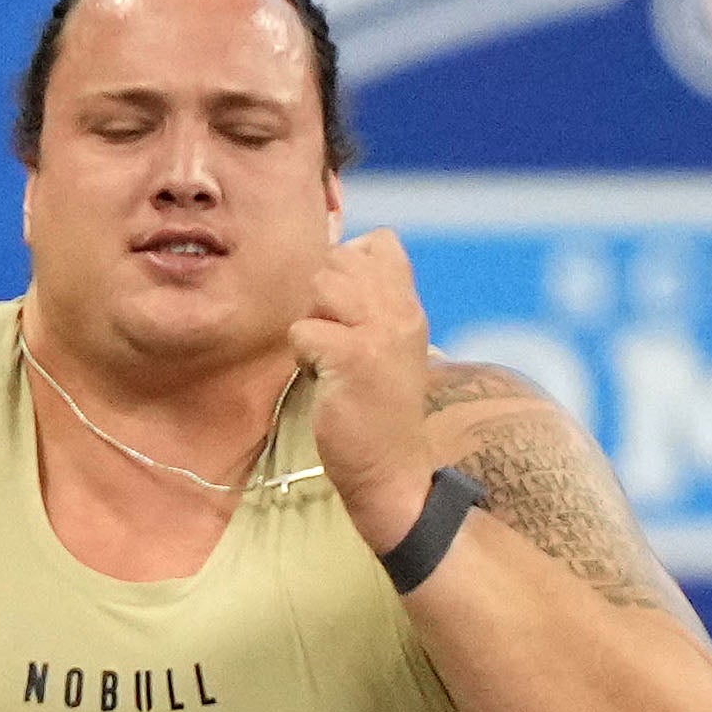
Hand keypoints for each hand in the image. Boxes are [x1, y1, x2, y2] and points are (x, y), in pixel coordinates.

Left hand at [284, 227, 440, 555]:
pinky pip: (303, 330)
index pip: (380, 242)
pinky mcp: (352, 357)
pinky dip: (302, 355)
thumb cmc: (377, 412)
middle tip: (332, 341)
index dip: (349, 263)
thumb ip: (371, 307)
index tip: (344, 309)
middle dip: (320, 296)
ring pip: (320, 286)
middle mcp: (399, 312)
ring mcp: (378, 332)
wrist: (391, 469)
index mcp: (409, 307)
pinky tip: (321, 379)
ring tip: (327, 359)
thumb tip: (333, 267)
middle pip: (340, 259)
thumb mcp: (388, 348)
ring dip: (311, 323)